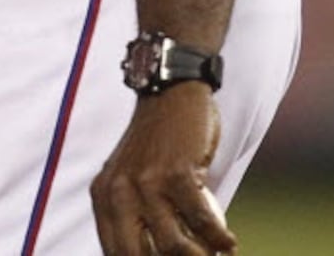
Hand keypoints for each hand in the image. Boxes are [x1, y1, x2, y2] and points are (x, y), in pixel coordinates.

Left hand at [92, 88, 235, 254]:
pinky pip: (202, 222)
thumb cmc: (156, 146)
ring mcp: (147, 182)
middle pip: (139, 255)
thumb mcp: (131, 180)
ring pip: (174, 246)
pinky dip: (219, 238)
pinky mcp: (176, 173)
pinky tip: (229, 243)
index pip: (115, 252)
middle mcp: (118, 192)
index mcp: (103, 197)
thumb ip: (135, 217)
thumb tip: (152, 254)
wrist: (170, 93)